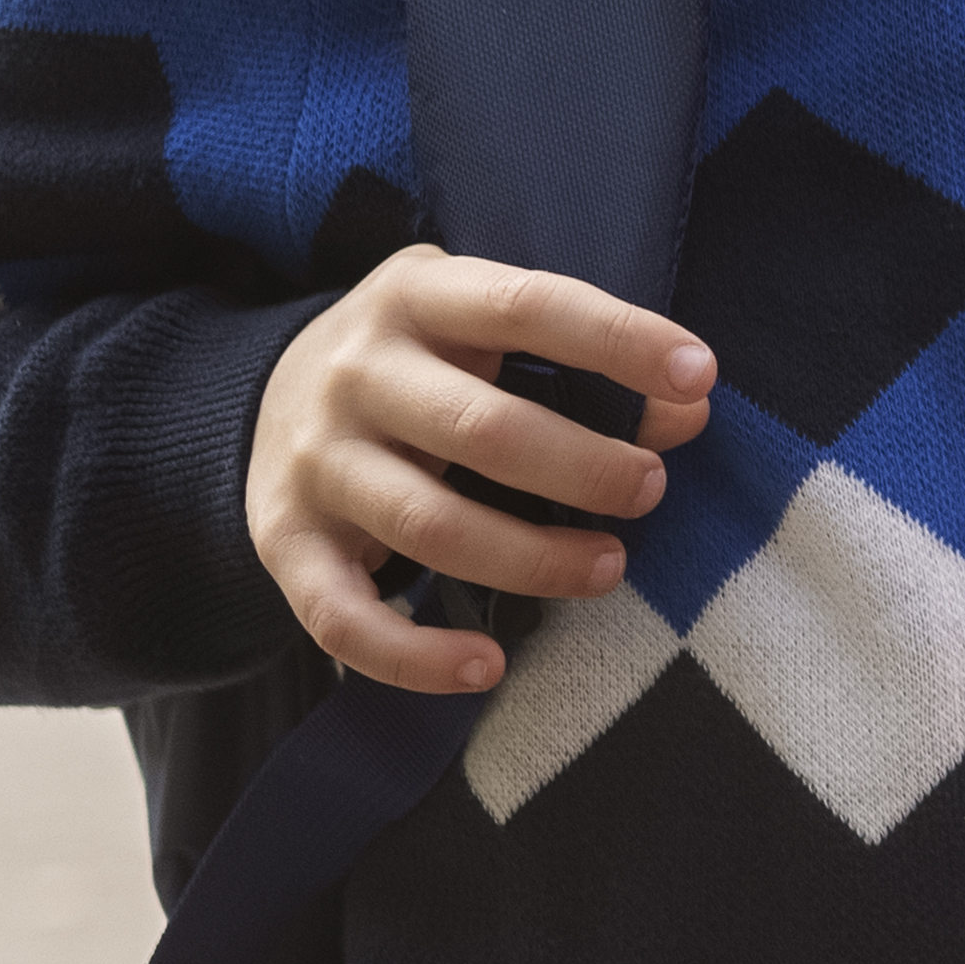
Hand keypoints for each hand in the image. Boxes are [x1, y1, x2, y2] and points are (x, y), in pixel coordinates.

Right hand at [248, 249, 703, 694]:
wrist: (264, 388)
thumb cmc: (425, 359)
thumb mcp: (491, 332)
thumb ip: (583, 363)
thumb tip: (686, 414)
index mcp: (418, 297)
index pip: (527, 305)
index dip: (618, 338)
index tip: (700, 375)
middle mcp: (355, 374)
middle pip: (483, 429)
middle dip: (584, 466)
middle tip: (651, 491)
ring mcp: (313, 460)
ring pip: (429, 524)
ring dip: (531, 559)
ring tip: (608, 567)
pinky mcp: (283, 540)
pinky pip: (343, 617)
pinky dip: (416, 656)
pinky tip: (489, 665)